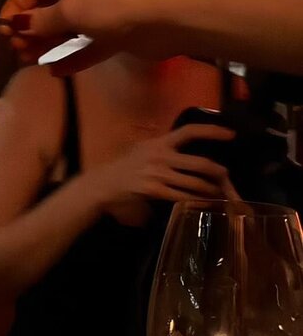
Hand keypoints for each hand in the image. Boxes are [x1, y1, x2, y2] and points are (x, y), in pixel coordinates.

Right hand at [0, 0, 174, 71]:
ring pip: (65, 28)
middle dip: (29, 28)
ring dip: (46, 43)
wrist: (166, 15)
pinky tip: (55, 71)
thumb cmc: (112, 3)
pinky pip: (86, 45)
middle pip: (47, 7)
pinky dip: (71, 56)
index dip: (15, 6)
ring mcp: (99, 11)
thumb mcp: (69, 10)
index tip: (2, 31)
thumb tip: (15, 25)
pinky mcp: (114, 33)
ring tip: (29, 61)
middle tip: (16, 50)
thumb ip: (40, 21)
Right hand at [84, 124, 236, 225]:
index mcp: (159, 142)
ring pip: (194, 183)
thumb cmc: (125, 166)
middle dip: (219, 173)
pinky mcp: (154, 190)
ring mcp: (157, 174)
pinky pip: (182, 197)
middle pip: (199, 163)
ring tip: (221, 195)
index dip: (212, 131)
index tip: (231, 135)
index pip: (189, 132)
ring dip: (211, 191)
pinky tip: (205, 204)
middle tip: (228, 178)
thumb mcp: (142, 148)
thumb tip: (184, 145)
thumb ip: (163, 146)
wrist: (104, 184)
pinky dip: (197, 201)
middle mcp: (160, 156)